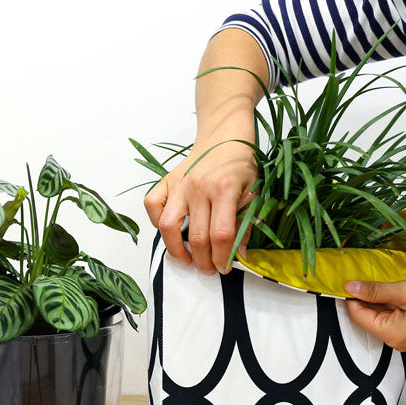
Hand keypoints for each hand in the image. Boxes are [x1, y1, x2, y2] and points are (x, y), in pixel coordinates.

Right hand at [144, 139, 257, 274]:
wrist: (225, 135)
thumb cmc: (241, 164)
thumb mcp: (253, 194)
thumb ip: (246, 225)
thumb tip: (239, 255)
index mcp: (224, 189)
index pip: (221, 235)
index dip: (222, 257)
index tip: (224, 267)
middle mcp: (198, 187)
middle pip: (196, 237)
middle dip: (203, 261)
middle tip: (209, 269)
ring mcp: (179, 184)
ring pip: (168, 226)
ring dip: (176, 250)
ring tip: (187, 259)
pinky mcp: (166, 180)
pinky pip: (152, 206)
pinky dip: (157, 222)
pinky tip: (171, 231)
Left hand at [344, 276, 405, 350]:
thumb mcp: (404, 291)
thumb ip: (374, 290)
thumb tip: (349, 287)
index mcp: (390, 334)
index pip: (358, 315)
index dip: (352, 296)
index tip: (349, 277)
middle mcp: (394, 341)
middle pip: (368, 316)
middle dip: (365, 297)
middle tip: (364, 275)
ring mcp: (403, 337)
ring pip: (379, 315)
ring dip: (377, 298)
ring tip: (380, 280)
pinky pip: (391, 316)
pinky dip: (388, 302)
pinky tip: (392, 288)